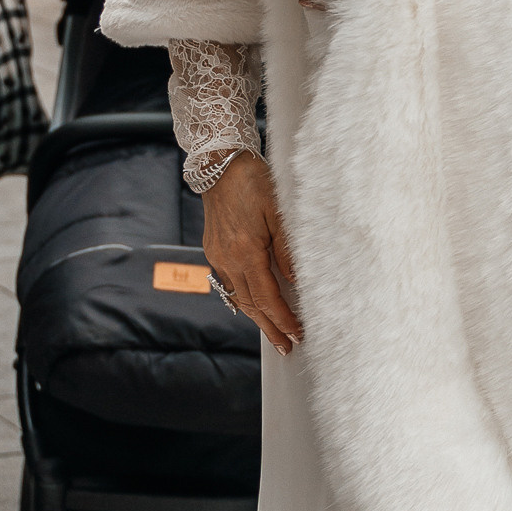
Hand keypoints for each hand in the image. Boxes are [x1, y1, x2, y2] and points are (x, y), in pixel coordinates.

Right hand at [202, 153, 300, 353]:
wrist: (219, 163)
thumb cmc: (253, 181)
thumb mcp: (280, 213)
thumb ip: (288, 251)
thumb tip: (298, 282)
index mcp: (245, 252)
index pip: (268, 297)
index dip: (283, 319)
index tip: (297, 335)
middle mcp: (227, 259)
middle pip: (251, 304)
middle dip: (270, 328)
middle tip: (286, 347)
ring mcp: (217, 256)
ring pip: (239, 296)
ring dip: (257, 317)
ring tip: (273, 333)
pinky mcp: (213, 250)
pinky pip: (230, 283)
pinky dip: (245, 298)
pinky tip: (255, 305)